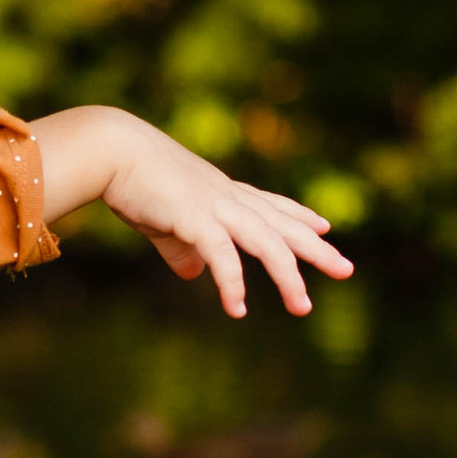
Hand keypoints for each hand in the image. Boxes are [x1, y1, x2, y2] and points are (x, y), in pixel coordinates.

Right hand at [30, 107, 354, 318]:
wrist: (110, 149)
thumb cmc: (132, 180)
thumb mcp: (165, 218)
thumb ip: (184, 248)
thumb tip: (196, 274)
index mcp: (222, 192)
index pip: (271, 205)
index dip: (300, 217)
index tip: (325, 227)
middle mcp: (228, 198)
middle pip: (283, 226)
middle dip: (316, 249)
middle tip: (346, 270)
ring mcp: (215, 206)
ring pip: (266, 243)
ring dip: (287, 276)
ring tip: (301, 306)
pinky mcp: (194, 218)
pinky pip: (222, 255)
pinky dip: (232, 283)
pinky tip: (237, 309)